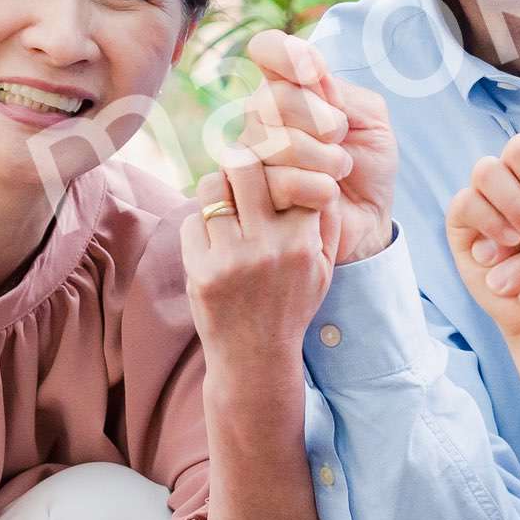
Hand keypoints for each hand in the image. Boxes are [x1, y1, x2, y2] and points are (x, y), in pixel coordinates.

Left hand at [179, 160, 332, 359]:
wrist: (255, 357)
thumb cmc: (291, 305)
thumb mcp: (324, 267)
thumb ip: (327, 220)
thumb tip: (319, 171)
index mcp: (302, 242)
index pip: (290, 173)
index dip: (277, 163)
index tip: (271, 166)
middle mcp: (268, 247)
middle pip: (246, 166)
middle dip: (242, 162)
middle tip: (240, 170)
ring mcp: (231, 259)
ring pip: (213, 187)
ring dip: (217, 189)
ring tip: (224, 202)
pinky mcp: (201, 272)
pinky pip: (192, 221)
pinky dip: (199, 224)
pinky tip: (211, 240)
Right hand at [239, 28, 396, 263]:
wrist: (367, 221)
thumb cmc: (367, 166)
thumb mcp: (371, 121)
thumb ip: (343, 94)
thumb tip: (312, 78)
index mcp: (288, 87)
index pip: (267, 48)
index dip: (286, 54)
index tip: (316, 73)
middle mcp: (261, 116)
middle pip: (274, 98)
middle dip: (322, 121)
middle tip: (341, 141)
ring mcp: (250, 154)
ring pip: (276, 142)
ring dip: (325, 160)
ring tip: (338, 173)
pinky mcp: (250, 196)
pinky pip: (278, 180)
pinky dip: (317, 189)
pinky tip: (326, 197)